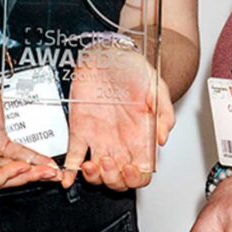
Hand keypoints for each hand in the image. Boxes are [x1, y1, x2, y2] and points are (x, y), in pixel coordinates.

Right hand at [0, 50, 60, 194]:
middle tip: (47, 173)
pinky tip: (42, 161)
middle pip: (0, 178)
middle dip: (25, 177)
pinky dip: (29, 159)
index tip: (22, 167)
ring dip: (31, 171)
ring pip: (11, 168)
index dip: (3, 178)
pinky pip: (15, 154)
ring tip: (51, 171)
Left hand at [61, 44, 175, 191]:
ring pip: (97, 174)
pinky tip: (67, 177)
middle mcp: (120, 142)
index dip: (137, 178)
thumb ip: (164, 112)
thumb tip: (162, 138)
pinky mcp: (80, 130)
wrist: (110, 51)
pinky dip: (68, 172)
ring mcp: (99, 138)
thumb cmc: (134, 68)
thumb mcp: (156, 86)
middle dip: (114, 180)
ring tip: (92, 165)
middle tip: (109, 163)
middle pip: (118, 179)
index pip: (142, 172)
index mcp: (140, 136)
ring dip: (95, 178)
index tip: (131, 169)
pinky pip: (73, 157)